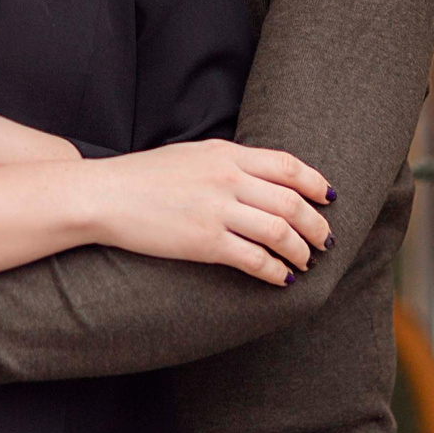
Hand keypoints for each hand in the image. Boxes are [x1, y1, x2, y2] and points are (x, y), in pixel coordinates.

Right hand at [85, 141, 333, 284]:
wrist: (104, 196)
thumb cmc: (143, 176)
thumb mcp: (191, 155)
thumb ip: (227, 162)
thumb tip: (260, 177)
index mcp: (227, 153)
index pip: (287, 166)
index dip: (315, 184)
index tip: (328, 198)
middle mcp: (228, 179)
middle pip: (292, 202)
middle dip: (317, 225)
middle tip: (325, 241)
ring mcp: (218, 211)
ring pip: (280, 232)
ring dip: (301, 251)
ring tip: (306, 262)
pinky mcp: (206, 242)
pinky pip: (255, 259)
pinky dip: (275, 271)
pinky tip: (282, 279)